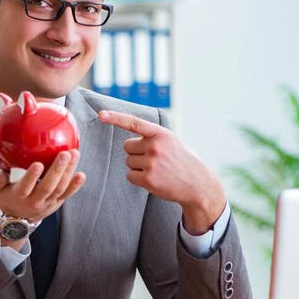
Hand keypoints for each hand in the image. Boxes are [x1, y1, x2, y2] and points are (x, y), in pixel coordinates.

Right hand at [0, 150, 85, 223]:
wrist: (15, 218)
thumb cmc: (4, 196)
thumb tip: (2, 174)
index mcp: (18, 195)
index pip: (25, 187)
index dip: (32, 177)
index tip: (38, 164)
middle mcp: (34, 201)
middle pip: (47, 186)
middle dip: (57, 170)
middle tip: (64, 154)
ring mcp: (47, 202)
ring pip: (60, 188)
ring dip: (68, 172)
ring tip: (74, 155)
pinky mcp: (56, 202)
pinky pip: (67, 194)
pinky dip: (75, 185)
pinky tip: (81, 174)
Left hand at [98, 110, 225, 234]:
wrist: (197, 184)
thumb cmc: (180, 160)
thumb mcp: (170, 140)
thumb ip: (151, 135)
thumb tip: (126, 134)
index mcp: (161, 134)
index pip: (134, 123)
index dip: (116, 118)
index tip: (101, 114)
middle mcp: (155, 146)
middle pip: (127, 147)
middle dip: (136, 153)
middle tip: (154, 159)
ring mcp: (152, 163)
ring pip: (128, 162)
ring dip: (138, 167)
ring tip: (156, 169)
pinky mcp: (149, 179)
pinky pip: (130, 176)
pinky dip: (137, 179)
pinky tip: (153, 179)